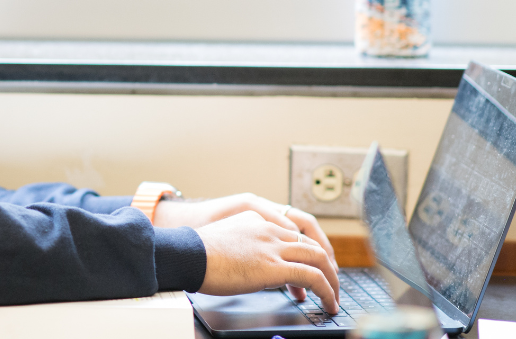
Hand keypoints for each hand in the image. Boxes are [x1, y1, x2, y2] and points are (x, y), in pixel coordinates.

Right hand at [196, 211, 339, 313]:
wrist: (188, 254)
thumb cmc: (198, 253)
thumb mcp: (227, 239)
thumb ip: (247, 245)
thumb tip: (257, 267)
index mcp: (256, 218)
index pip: (293, 234)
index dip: (307, 255)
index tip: (311, 271)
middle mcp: (269, 228)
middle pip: (311, 244)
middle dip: (327, 266)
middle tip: (331, 284)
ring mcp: (273, 246)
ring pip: (318, 258)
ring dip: (331, 280)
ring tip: (333, 297)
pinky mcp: (274, 266)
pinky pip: (312, 277)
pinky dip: (326, 290)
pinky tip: (328, 302)